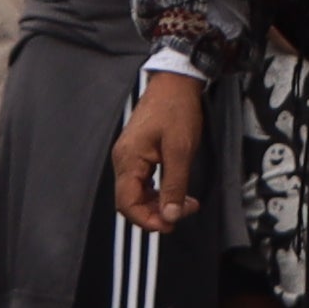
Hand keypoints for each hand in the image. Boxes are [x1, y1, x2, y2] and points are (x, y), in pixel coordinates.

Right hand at [109, 71, 205, 234]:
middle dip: (155, 213)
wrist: (175, 82)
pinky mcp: (138, 154)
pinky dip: (158, 192)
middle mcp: (123, 160)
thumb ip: (175, 184)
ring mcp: (129, 157)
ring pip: (137, 193)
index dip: (147, 220)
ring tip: (185, 204)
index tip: (170, 225)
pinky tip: (176, 192)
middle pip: (130, 201)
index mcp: (128, 159)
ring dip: (158, 203)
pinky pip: (142, 182)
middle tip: (183, 214)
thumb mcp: (180, 150)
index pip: (127, 203)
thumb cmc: (177, 109)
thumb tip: (171, 215)